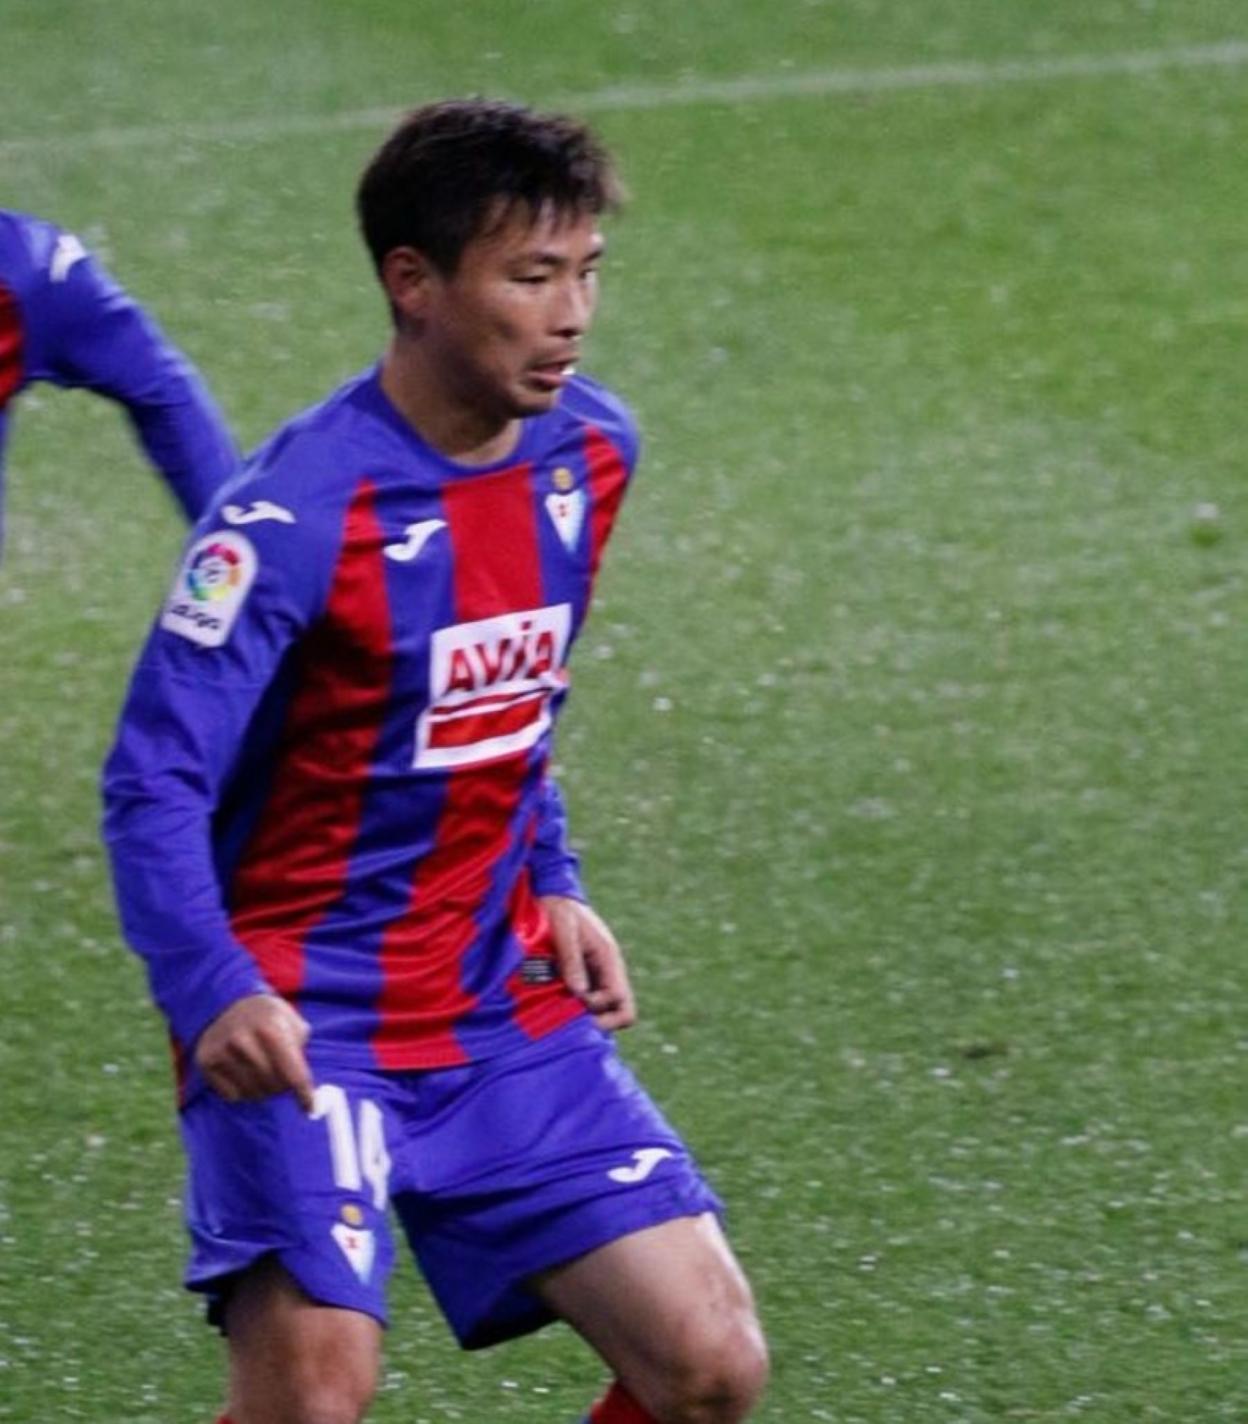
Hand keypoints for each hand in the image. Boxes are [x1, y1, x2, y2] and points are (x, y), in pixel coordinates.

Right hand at [194, 994, 315, 1110]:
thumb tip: (309, 1089)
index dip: (304, 1094)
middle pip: (274, 1086)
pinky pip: (233, 1095)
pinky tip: (243, 1073)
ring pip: (254, 1093)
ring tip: (263, 1072)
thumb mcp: (291, 1022)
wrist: (227, 1004)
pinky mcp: (206, 1062)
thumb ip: (300, 1051)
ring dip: (264, 1090)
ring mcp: (222, 1051)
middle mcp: (243, 1039)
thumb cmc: (267, 1017)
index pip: (292, 1072)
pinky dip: (243, 1091)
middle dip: (284, 1087)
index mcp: (270, 1027)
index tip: (310, 1107)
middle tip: (284, 1080)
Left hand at [540, 895, 636, 1030]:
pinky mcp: (585, 977)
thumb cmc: (560, 910)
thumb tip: (579, 992)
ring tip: (561, 1011)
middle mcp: (609, 972)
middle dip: (601, 1022)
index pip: (621, 1002)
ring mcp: (598, 976)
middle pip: (621, 1012)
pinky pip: (589, 1002)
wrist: (555, 896)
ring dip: (587, 1015)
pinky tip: (556, 1004)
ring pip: (605, 1010)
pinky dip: (577, 1008)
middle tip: (573, 1019)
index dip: (600, 1008)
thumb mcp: (564, 929)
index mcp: (609, 960)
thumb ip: (571, 959)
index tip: (577, 1001)